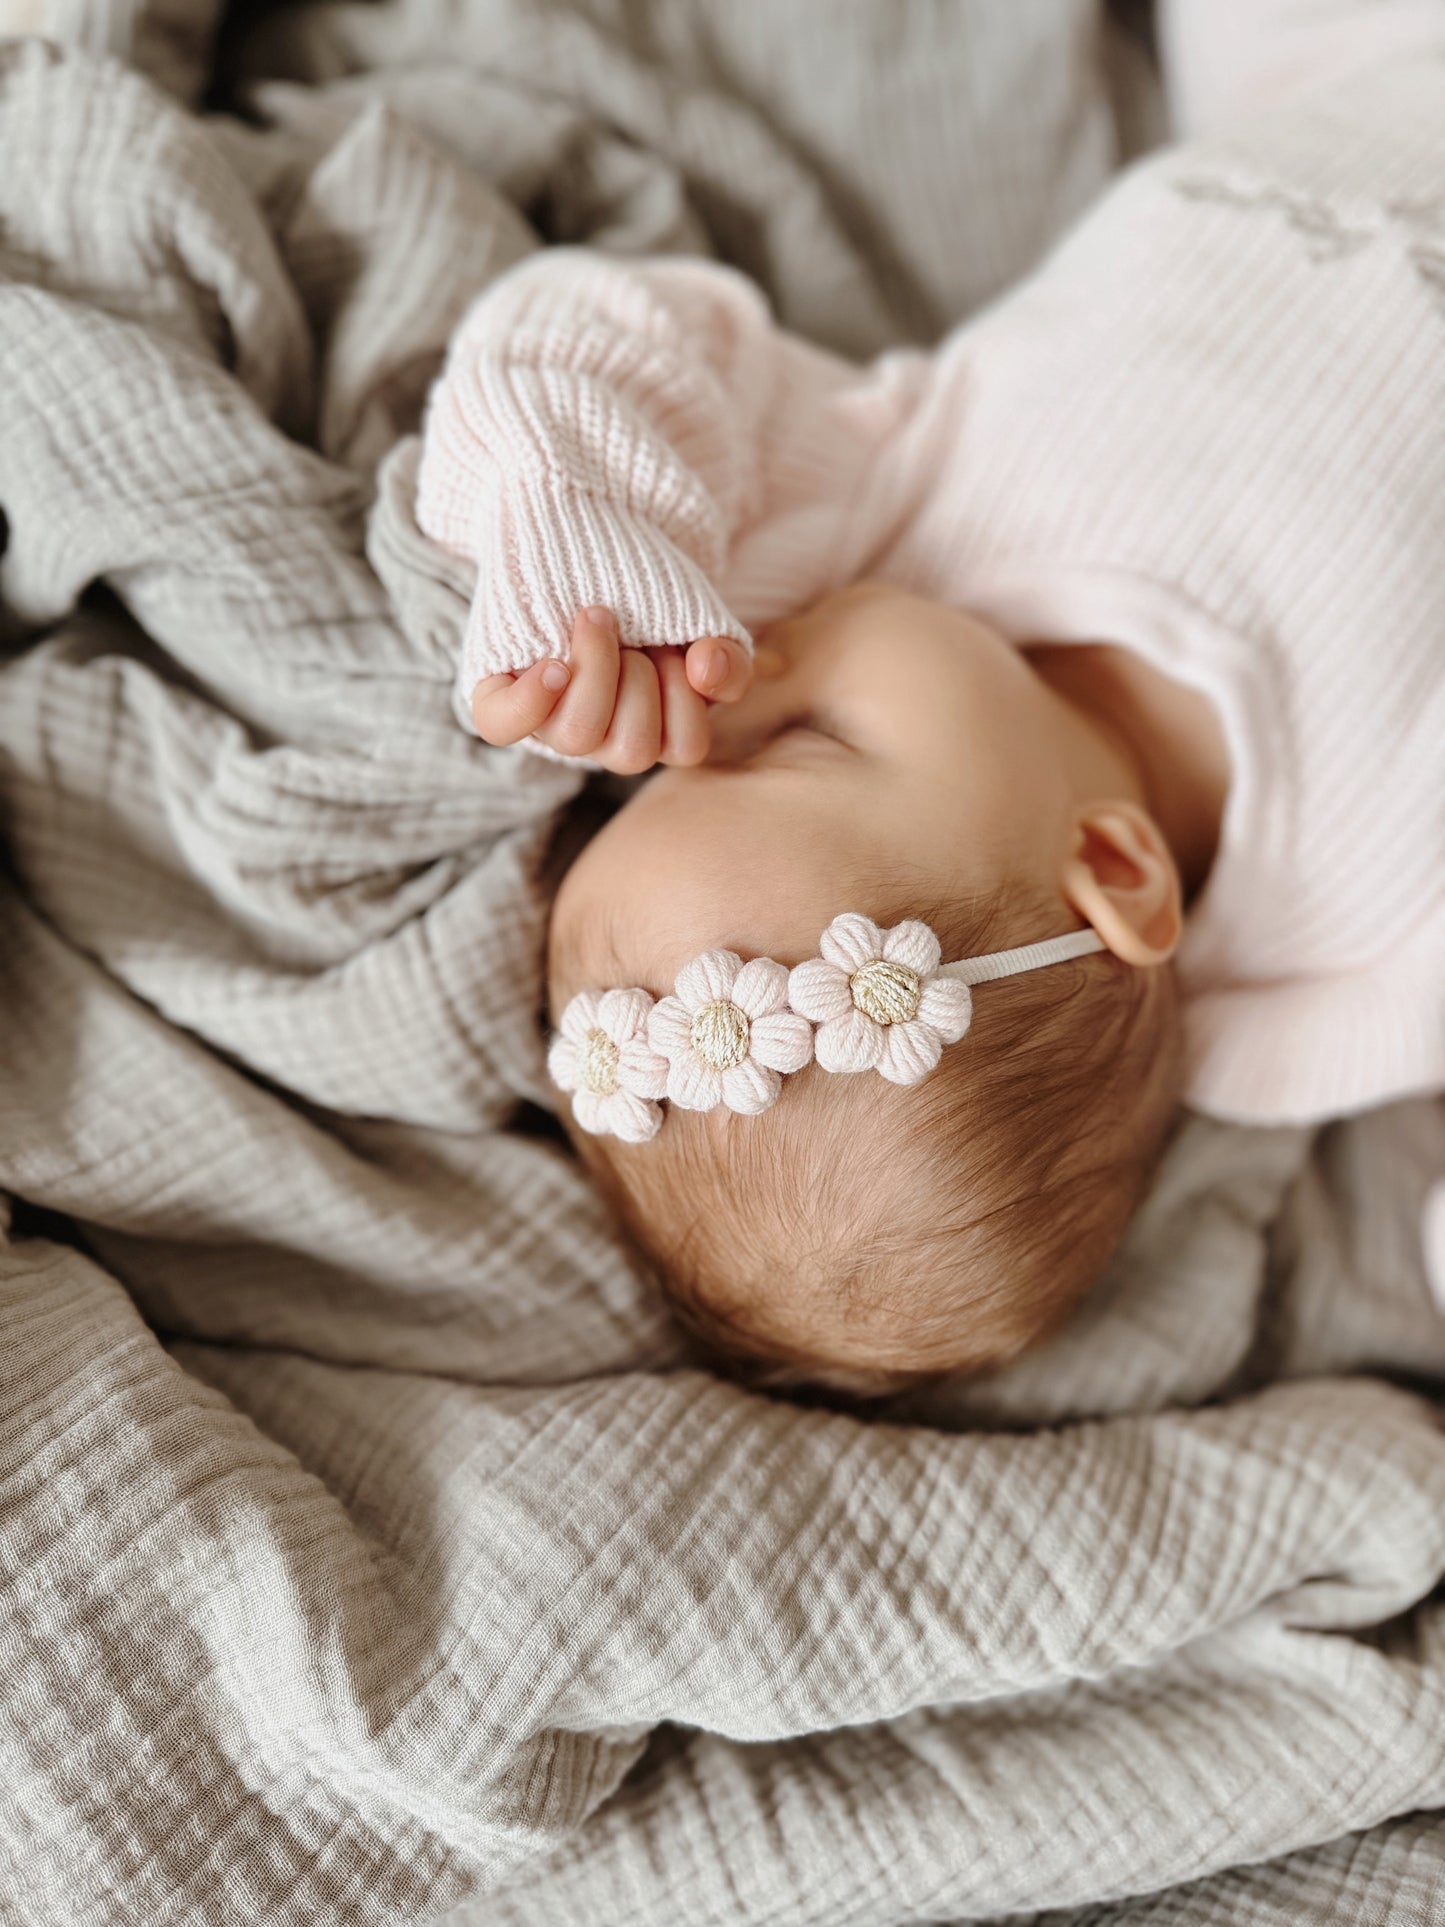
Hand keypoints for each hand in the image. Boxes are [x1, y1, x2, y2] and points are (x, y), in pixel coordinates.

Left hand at [469, 607, 752, 772]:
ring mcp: (548, 720)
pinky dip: (532, 700)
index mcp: (655, 725)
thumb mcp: (698, 618)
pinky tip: (554, 665)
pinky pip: (501, 727)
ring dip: (597, 666)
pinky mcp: (499, 693)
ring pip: (577, 736)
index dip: (688, 695)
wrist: (581, 525)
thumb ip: (726, 659)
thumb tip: (706, 670)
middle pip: (632, 751)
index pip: (685, 748)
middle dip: (641, 677)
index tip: (676, 646)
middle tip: (631, 630)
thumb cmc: (642, 584)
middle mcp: (601, 735)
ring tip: (594, 617)